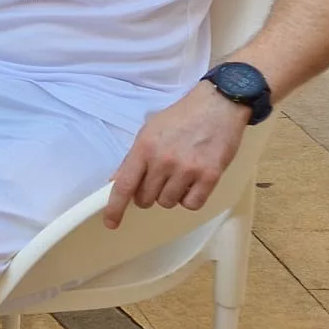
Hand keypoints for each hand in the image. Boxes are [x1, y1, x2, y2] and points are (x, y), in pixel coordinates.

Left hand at [102, 83, 249, 227]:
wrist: (217, 105)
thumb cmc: (181, 117)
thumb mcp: (149, 131)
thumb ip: (133, 158)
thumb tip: (116, 181)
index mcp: (144, 148)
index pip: (123, 185)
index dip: (115, 208)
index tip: (111, 222)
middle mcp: (163, 161)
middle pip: (145, 199)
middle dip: (148, 194)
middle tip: (159, 179)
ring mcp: (187, 170)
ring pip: (168, 203)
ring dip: (170, 195)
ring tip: (179, 175)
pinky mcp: (210, 176)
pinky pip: (192, 204)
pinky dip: (190, 198)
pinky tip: (193, 182)